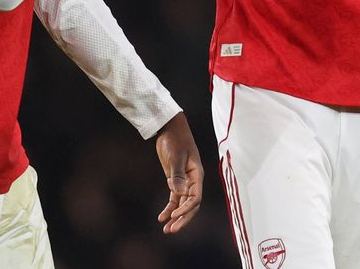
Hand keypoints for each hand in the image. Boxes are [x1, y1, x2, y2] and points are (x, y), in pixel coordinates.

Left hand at [154, 112, 202, 233]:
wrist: (169, 129)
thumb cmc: (175, 140)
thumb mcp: (175, 157)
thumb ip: (177, 175)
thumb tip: (178, 192)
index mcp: (197, 175)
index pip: (195, 197)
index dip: (186, 208)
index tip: (173, 215)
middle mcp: (193, 181)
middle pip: (191, 205)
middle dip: (182, 219)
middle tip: (171, 230)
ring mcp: (184, 182)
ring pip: (182, 204)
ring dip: (175, 217)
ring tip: (166, 230)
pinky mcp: (175, 181)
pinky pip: (174, 199)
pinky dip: (169, 208)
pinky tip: (161, 218)